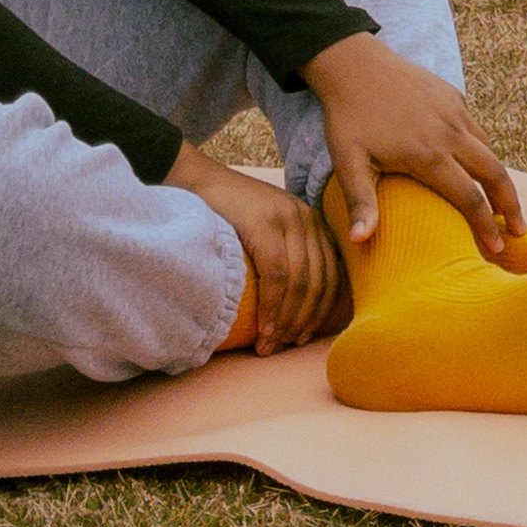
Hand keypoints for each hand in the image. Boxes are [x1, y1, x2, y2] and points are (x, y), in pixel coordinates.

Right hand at [165, 145, 340, 352]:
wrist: (196, 180)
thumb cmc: (227, 212)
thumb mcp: (266, 229)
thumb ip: (284, 253)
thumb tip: (290, 305)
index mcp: (312, 222)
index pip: (330, 273)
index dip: (321, 311)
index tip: (305, 337)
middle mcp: (306, 219)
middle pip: (318, 281)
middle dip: (304, 320)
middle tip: (287, 346)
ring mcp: (287, 219)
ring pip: (300, 282)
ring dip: (287, 320)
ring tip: (271, 345)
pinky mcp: (265, 224)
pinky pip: (277, 274)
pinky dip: (273, 306)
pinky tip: (264, 328)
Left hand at [306, 32, 526, 261]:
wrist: (354, 63)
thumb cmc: (348, 118)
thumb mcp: (348, 163)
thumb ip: (361, 202)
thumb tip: (360, 242)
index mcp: (428, 155)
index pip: (469, 198)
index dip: (486, 226)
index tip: (495, 249)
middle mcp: (450, 133)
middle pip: (495, 173)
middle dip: (510, 205)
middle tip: (518, 229)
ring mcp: (455, 112)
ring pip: (489, 149)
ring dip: (499, 178)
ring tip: (503, 201)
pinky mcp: (453, 96)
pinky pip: (476, 129)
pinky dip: (484, 151)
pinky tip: (477, 163)